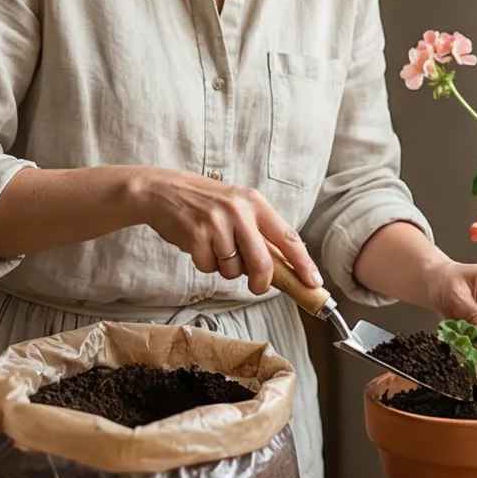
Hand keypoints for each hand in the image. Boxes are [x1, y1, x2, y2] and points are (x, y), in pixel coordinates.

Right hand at [135, 168, 323, 296]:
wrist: (162, 190)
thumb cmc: (206, 203)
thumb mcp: (238, 207)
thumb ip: (260, 233)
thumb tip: (287, 268)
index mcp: (255, 203)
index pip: (288, 237)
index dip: (304, 264)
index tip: (314, 283)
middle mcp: (238, 211)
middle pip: (262, 263)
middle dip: (262, 282)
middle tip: (257, 287)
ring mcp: (216, 223)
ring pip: (234, 269)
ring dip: (226, 269)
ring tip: (214, 247)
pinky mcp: (196, 236)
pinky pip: (210, 268)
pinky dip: (205, 264)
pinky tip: (198, 245)